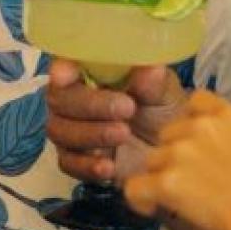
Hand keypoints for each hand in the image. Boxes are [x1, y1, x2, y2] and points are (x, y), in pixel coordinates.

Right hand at [45, 61, 185, 187]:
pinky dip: (86, 165)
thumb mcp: (165, 94)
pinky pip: (68, 163)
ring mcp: (71, 130)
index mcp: (90, 73)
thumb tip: (151, 69)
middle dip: (90, 104)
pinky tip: (109, 165)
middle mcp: (73, 98)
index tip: (67, 74)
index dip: (61, 68)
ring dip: (91, 133)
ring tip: (124, 134)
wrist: (171, 153)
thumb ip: (154, 83)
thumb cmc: (163, 112)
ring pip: (60, 131)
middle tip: (127, 108)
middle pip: (59, 99)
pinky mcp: (76, 160)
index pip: (64, 64)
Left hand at [124, 91, 230, 229]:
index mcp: (230, 116)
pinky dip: (140, 199)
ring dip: (161, 178)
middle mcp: (201, 126)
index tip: (197, 144)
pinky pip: (135, 187)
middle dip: (176, 155)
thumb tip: (224, 156)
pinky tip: (152, 208)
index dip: (191, 123)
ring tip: (179, 201)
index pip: (196, 101)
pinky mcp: (165, 181)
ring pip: (153, 161)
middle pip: (169, 134)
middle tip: (192, 183)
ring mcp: (180, 152)